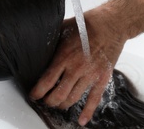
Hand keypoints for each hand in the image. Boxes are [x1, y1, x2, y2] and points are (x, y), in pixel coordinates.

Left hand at [30, 8, 125, 125]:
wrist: (110, 25)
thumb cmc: (86, 25)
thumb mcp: (62, 29)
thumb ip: (50, 41)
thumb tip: (36, 47)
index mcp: (64, 57)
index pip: (47, 81)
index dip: (38, 92)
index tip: (33, 95)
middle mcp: (76, 69)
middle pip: (58, 94)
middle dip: (48, 101)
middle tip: (43, 100)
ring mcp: (90, 75)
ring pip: (73, 98)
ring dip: (62, 105)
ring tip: (56, 105)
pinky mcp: (102, 79)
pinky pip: (94, 99)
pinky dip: (87, 112)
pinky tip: (81, 120)